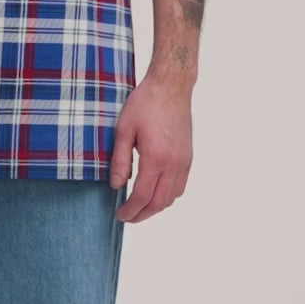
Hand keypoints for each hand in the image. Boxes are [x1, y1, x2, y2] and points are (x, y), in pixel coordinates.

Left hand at [108, 74, 192, 222]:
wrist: (171, 87)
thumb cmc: (145, 103)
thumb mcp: (124, 129)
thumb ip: (120, 160)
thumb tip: (116, 185)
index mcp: (156, 157)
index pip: (142, 196)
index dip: (130, 210)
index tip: (119, 215)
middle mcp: (174, 163)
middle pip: (159, 203)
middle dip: (142, 214)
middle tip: (127, 217)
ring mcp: (184, 161)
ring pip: (172, 197)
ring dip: (155, 207)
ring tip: (139, 207)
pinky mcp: (188, 157)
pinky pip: (180, 186)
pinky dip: (168, 196)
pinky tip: (155, 192)